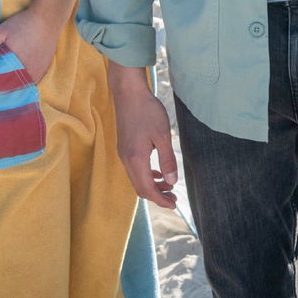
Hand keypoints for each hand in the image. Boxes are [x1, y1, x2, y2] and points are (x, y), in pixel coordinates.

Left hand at [0, 6, 58, 83]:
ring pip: (20, 86)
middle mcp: (28, 73)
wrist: (48, 18)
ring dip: (10, 86)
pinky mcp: (43, 70)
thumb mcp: (1, 32)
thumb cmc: (23, 24)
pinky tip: (12, 79)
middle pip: (9, 87)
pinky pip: (29, 82)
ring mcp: (37, 73)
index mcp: (16, 65)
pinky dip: (20, 82)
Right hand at [108, 65, 177, 207]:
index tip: (174, 204)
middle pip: (140, 188)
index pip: (147, 189)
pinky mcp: (123, 147)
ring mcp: (123, 153)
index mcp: (136, 159)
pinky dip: (146, 175)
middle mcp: (126, 159)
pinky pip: (134, 169)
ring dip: (151, 185)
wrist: (128, 92)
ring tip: (168, 185)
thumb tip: (172, 181)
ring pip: (136, 179)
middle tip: (173, 197)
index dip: (161, 200)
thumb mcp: (163, 136)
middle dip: (157, 195)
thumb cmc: (147, 111)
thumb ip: (167, 160)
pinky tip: (157, 172)